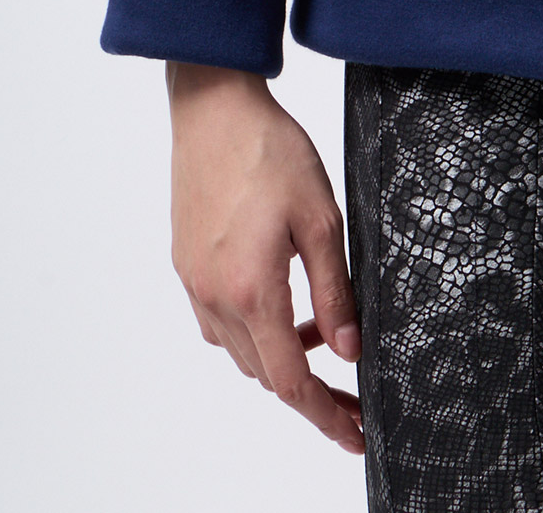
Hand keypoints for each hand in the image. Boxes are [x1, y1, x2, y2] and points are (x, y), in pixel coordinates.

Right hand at [167, 61, 363, 454]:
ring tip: (326, 337)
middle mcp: (215, 298)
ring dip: (281, 357)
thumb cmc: (270, 151)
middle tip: (352, 396)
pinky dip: (255, 329)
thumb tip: (349, 351)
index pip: (291, 381)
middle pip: (265, 373)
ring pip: (242, 351)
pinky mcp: (188, 265)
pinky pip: (221, 323)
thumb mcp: (321, 217)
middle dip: (310, 393)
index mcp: (251, 291)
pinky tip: (283, 304)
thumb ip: (335, 290)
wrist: (214, 108)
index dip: (325, 416)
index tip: (355, 435)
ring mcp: (195, 284)